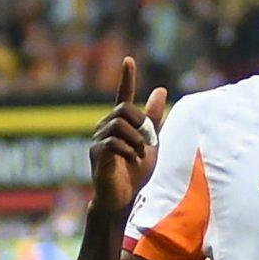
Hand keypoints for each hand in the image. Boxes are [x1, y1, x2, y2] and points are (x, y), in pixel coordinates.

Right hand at [89, 55, 168, 219]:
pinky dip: (128, 150)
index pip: (122, 95)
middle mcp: (105, 128)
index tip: (129, 60)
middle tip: (149, 142)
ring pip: (119, 124)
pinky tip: (132, 160)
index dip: (126, 78)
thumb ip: (154, 119)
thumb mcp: (150, 143)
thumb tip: (161, 89)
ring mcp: (98, 140)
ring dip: (136, 140)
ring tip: (140, 155)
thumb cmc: (134, 173)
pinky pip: (113, 141)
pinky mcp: (96, 154)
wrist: (123, 199)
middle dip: (141, 123)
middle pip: (124, 108)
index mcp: (119, 124)